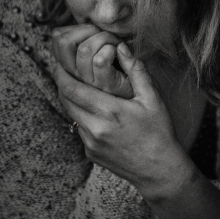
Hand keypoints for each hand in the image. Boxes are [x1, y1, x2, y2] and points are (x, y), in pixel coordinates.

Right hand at [51, 24, 132, 98]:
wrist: (142, 94)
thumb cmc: (122, 69)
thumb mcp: (97, 54)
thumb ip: (85, 41)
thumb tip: (75, 27)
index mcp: (71, 66)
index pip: (57, 39)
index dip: (75, 27)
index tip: (93, 32)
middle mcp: (76, 76)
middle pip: (63, 42)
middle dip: (87, 28)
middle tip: (104, 34)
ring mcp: (90, 83)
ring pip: (84, 49)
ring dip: (105, 38)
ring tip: (116, 43)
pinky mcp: (106, 86)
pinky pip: (100, 61)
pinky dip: (113, 49)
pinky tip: (121, 52)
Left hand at [53, 42, 186, 197]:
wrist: (159, 171)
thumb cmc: (159, 132)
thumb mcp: (153, 99)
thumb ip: (136, 70)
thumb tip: (121, 47)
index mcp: (109, 111)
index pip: (72, 89)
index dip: (61, 74)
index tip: (59, 62)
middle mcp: (94, 128)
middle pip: (65, 101)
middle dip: (61, 83)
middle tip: (62, 69)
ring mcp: (90, 143)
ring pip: (71, 115)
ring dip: (71, 100)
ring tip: (78, 86)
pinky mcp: (90, 153)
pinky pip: (80, 129)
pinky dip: (82, 117)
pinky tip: (94, 111)